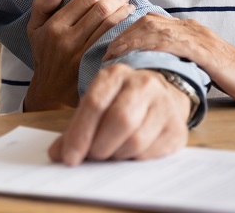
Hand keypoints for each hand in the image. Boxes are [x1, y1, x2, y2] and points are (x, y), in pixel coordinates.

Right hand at [24, 0, 133, 110]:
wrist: (51, 93)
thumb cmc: (45, 55)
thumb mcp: (34, 28)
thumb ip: (42, 4)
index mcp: (54, 26)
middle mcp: (67, 39)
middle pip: (100, 9)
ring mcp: (82, 54)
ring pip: (109, 24)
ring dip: (124, 12)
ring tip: (129, 7)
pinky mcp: (93, 65)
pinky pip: (112, 41)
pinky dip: (123, 29)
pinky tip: (129, 25)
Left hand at [49, 63, 189, 164]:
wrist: (161, 95)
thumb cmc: (121, 102)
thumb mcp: (97, 104)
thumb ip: (76, 127)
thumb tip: (56, 155)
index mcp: (115, 74)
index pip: (95, 103)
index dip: (80, 134)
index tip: (69, 158)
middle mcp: (142, 83)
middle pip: (119, 120)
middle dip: (100, 146)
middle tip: (92, 157)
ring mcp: (163, 104)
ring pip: (136, 140)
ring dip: (117, 155)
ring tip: (111, 154)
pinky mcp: (177, 127)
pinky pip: (151, 153)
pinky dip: (134, 160)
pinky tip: (129, 154)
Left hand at [104, 14, 234, 105]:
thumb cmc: (228, 75)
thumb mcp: (196, 62)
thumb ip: (176, 57)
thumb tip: (147, 66)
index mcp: (186, 29)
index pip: (149, 21)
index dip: (126, 32)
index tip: (110, 47)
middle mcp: (189, 27)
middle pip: (147, 21)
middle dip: (123, 35)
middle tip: (106, 52)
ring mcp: (197, 36)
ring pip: (156, 28)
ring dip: (131, 40)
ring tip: (115, 55)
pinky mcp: (204, 49)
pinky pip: (173, 42)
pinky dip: (151, 47)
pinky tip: (139, 56)